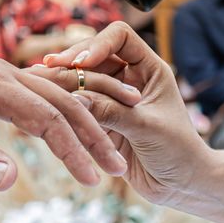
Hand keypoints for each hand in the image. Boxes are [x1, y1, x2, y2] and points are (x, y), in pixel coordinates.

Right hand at [43, 22, 209, 208]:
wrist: (180, 185)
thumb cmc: (178, 151)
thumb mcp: (145, 127)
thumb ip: (111, 111)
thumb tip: (74, 99)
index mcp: (149, 68)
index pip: (120, 37)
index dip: (98, 44)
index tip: (82, 62)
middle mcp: (129, 77)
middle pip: (95, 54)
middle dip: (74, 60)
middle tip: (51, 68)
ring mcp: (114, 97)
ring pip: (84, 78)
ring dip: (66, 79)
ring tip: (42, 81)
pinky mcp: (102, 118)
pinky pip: (79, 104)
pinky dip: (65, 102)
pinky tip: (48, 103)